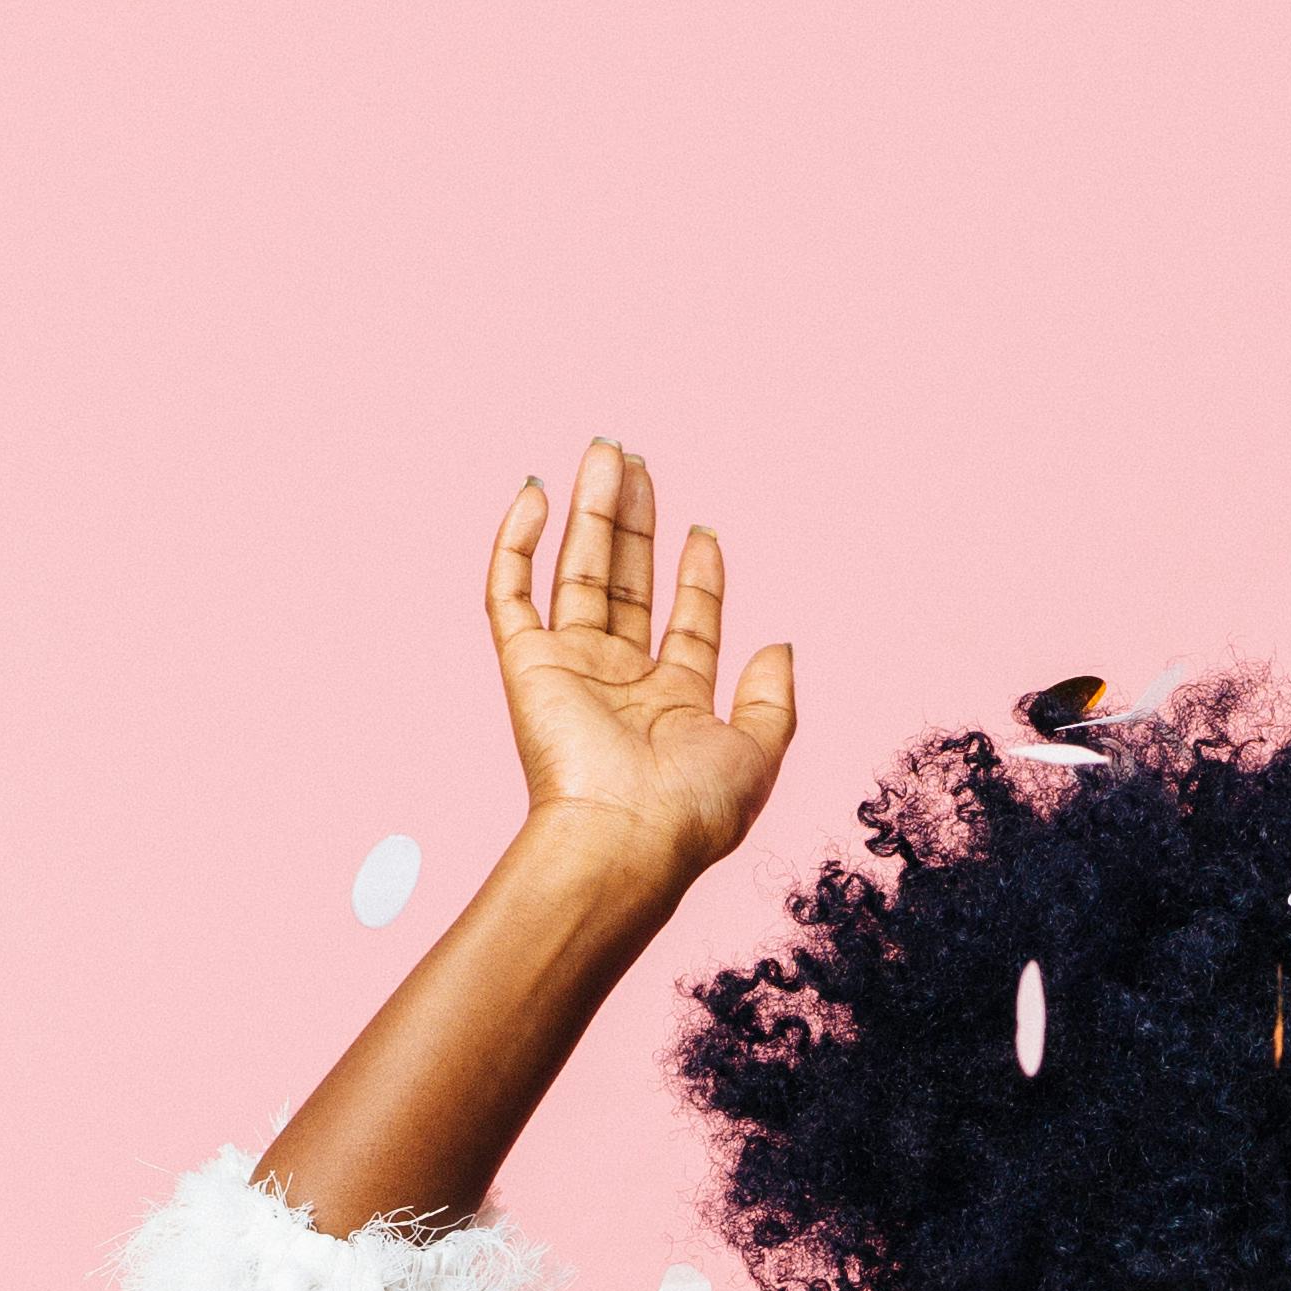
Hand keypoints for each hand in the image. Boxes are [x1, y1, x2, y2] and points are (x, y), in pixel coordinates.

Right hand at [485, 440, 796, 895]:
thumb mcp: (759, 753)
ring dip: (590, 510)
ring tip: (606, 451)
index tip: (703, 531)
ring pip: (576, 571)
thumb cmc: (691, 811)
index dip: (698, 576)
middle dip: (633, 521)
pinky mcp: (524, 664)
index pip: (686, 622)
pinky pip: (509, 591)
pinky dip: (515, 541)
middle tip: (636, 461)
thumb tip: (781, 643)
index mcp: (674, 702)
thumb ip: (774, 699)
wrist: (622, 839)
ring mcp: (570, 669)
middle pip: (626, 583)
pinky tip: (536, 493)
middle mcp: (620, 681)